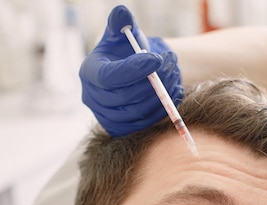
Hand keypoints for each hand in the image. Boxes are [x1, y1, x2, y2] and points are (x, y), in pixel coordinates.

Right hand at [79, 5, 183, 135]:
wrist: (132, 73)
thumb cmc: (126, 51)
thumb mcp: (122, 35)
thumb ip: (121, 24)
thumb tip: (122, 12)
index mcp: (90, 72)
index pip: (109, 77)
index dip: (134, 69)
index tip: (157, 59)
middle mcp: (92, 97)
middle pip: (125, 97)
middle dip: (153, 83)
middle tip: (173, 66)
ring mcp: (105, 116)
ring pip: (138, 112)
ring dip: (161, 96)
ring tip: (175, 77)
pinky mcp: (120, 128)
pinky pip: (144, 124)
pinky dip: (163, 110)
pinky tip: (174, 93)